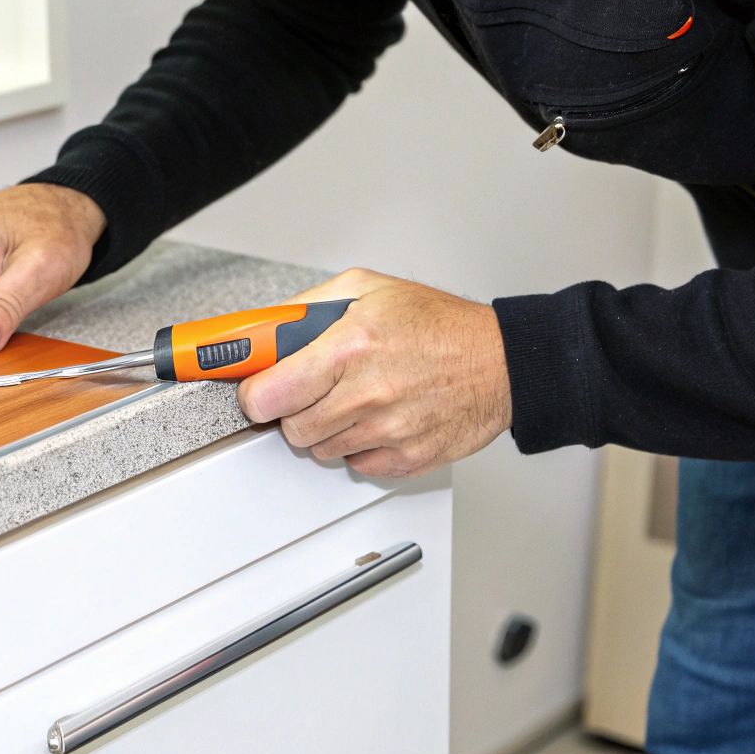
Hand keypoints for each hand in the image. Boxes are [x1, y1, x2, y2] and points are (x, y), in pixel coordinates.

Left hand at [236, 268, 511, 477]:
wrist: (500, 362)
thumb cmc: (438, 325)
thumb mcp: (367, 288)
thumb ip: (307, 307)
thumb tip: (265, 328)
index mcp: (350, 346)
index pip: (268, 393)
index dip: (254, 394)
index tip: (255, 392)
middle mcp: (367, 393)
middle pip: (291, 428)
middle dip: (293, 410)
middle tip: (313, 390)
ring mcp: (387, 430)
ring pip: (320, 450)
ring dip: (327, 429)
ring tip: (354, 399)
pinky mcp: (406, 458)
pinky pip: (355, 465)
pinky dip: (359, 447)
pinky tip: (377, 419)